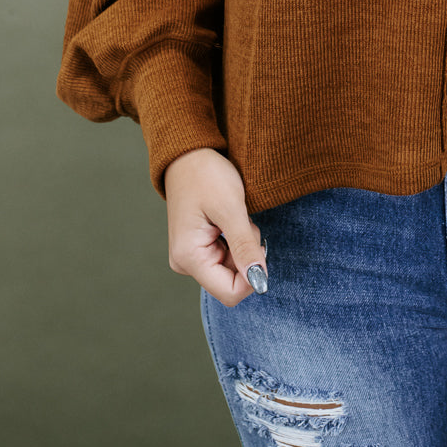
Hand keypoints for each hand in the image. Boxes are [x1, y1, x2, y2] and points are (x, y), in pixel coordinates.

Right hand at [163, 147, 269, 307]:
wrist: (189, 154)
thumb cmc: (206, 175)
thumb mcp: (231, 209)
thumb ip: (245, 247)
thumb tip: (260, 281)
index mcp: (189, 257)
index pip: (229, 292)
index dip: (252, 276)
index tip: (259, 246)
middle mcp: (186, 263)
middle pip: (231, 281)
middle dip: (246, 256)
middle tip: (243, 223)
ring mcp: (191, 256)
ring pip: (232, 268)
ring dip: (243, 245)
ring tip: (235, 217)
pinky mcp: (198, 248)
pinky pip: (226, 257)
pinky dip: (236, 241)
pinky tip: (229, 219)